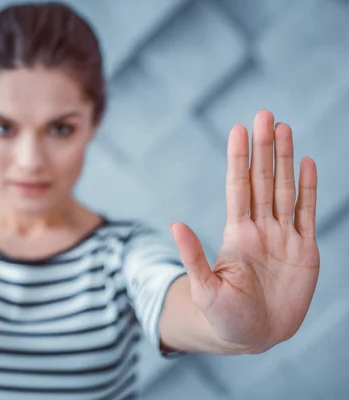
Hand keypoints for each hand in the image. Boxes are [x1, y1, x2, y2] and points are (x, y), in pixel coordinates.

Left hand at [171, 110, 318, 352]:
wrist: (252, 337)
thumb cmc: (223, 316)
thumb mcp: (206, 287)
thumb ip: (194, 256)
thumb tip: (174, 225)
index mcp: (236, 234)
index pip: (238, 187)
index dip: (239, 159)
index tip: (238, 129)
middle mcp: (259, 229)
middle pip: (262, 179)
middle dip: (264, 148)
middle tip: (265, 114)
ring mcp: (283, 237)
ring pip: (285, 189)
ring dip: (286, 159)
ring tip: (285, 128)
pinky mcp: (304, 251)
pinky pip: (307, 213)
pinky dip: (309, 188)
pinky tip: (307, 163)